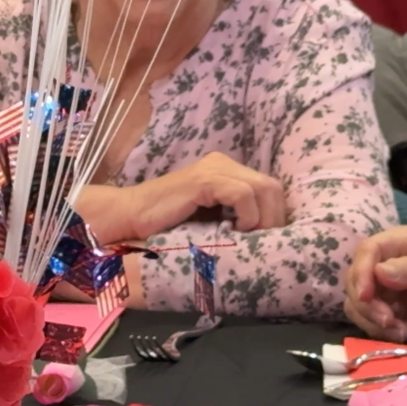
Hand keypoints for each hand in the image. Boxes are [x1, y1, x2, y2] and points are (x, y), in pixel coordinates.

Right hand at [75, 152, 285, 241]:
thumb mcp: (209, 217)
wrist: (131, 216)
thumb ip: (233, 215)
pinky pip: (242, 194)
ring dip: (263, 219)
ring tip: (248, 237)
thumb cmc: (167, 224)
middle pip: (272, 187)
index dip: (275, 214)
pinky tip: (233, 229)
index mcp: (225, 170)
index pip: (269, 187)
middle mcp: (222, 163)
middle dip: (274, 217)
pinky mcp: (203, 180)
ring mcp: (213, 169)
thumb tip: (267, 233)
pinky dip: (246, 215)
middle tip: (262, 242)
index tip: (267, 239)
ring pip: (263, 188)